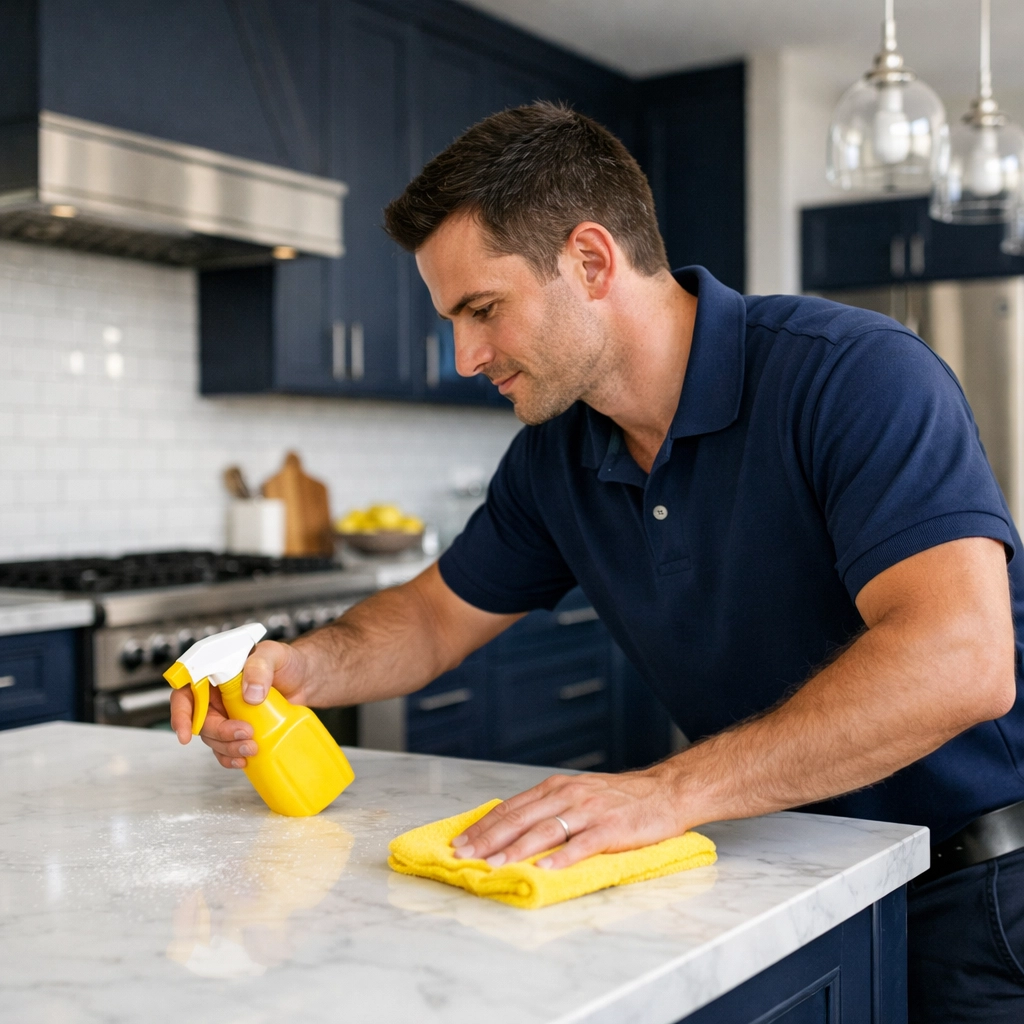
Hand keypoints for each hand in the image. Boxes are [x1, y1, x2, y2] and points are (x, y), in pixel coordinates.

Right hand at [169, 640, 311, 768]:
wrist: (306, 680)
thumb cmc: (287, 662)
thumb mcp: (274, 654)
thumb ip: (260, 667)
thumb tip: (250, 694)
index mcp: (215, 672)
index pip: (186, 692)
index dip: (181, 713)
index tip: (186, 734)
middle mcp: (215, 694)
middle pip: (200, 721)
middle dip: (219, 733)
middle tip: (245, 733)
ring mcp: (226, 713)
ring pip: (212, 738)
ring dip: (228, 747)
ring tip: (251, 747)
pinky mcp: (238, 728)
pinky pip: (225, 747)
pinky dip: (231, 756)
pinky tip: (244, 760)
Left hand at [450, 766, 688, 869]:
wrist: (665, 792)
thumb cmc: (618, 799)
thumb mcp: (577, 794)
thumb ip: (548, 809)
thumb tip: (509, 829)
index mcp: (556, 788)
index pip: (511, 808)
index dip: (483, 826)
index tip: (459, 842)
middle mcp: (568, 795)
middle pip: (520, 818)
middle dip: (488, 839)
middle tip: (465, 857)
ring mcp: (589, 811)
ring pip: (545, 830)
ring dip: (516, 849)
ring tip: (494, 866)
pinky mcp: (611, 829)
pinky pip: (583, 844)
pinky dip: (562, 857)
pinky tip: (545, 869)